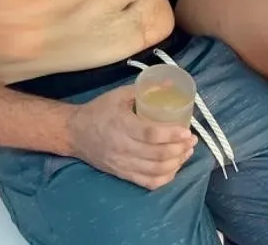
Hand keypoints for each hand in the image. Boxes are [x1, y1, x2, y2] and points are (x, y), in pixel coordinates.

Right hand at [68, 84, 195, 189]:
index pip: (151, 134)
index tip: (187, 131)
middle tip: (192, 140)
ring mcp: (123, 164)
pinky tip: (174, 168)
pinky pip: (148, 182)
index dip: (172, 135)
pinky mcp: (123, 174)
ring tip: (186, 152)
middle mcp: (123, 148)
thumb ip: (143, 90)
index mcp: (122, 125)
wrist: (75, 133)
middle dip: (180, 149)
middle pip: (158, 155)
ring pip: (156, 171)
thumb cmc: (98, 110)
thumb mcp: (118, 95)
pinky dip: (165, 178)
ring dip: (176, 163)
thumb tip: (169, 84)